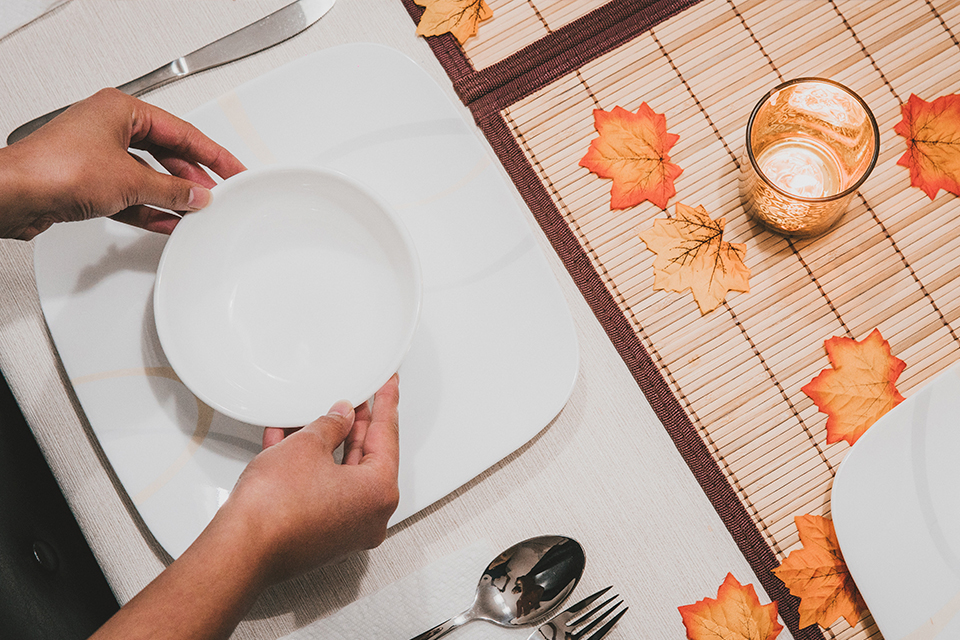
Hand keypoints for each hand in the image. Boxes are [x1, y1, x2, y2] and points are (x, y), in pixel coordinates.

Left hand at [0, 88, 245, 239]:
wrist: (15, 195)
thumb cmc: (55, 168)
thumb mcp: (131, 180)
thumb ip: (171, 189)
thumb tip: (196, 194)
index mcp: (121, 110)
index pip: (181, 131)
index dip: (212, 153)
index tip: (232, 169)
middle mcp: (107, 128)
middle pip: (165, 153)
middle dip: (191, 178)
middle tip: (216, 192)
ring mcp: (96, 155)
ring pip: (147, 177)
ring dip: (171, 196)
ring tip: (196, 210)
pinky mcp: (87, 182)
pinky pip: (130, 195)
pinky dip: (150, 209)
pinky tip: (168, 221)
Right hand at [90, 375, 400, 639]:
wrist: (240, 549)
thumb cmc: (274, 509)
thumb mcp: (308, 445)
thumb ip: (332, 424)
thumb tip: (341, 417)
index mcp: (379, 492)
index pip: (387, 435)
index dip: (385, 403)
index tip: (387, 386)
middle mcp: (369, 516)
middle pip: (367, 457)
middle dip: (356, 424)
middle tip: (357, 399)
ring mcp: (345, 529)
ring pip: (341, 474)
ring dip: (328, 443)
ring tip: (320, 416)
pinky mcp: (321, 535)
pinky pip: (322, 490)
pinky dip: (310, 466)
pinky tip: (290, 441)